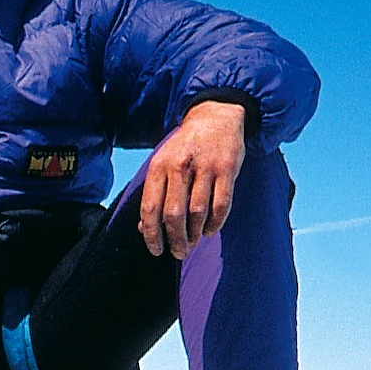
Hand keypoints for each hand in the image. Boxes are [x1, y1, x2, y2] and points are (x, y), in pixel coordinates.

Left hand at [140, 99, 247, 258]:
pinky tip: (208, 230)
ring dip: (194, 234)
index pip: (150, 208)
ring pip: (198, 212)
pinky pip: (221, 204)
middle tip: (178, 253)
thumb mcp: (163, 163)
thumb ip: (154, 193)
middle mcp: (180, 166)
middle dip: (175, 240)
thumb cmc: (184, 148)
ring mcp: (205, 167)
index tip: (155, 250)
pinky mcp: (227, 169)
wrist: (215, 116)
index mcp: (159, 166)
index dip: (151, 234)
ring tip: (192, 242)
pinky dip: (214, 223)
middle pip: (174, 214)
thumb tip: (143, 227)